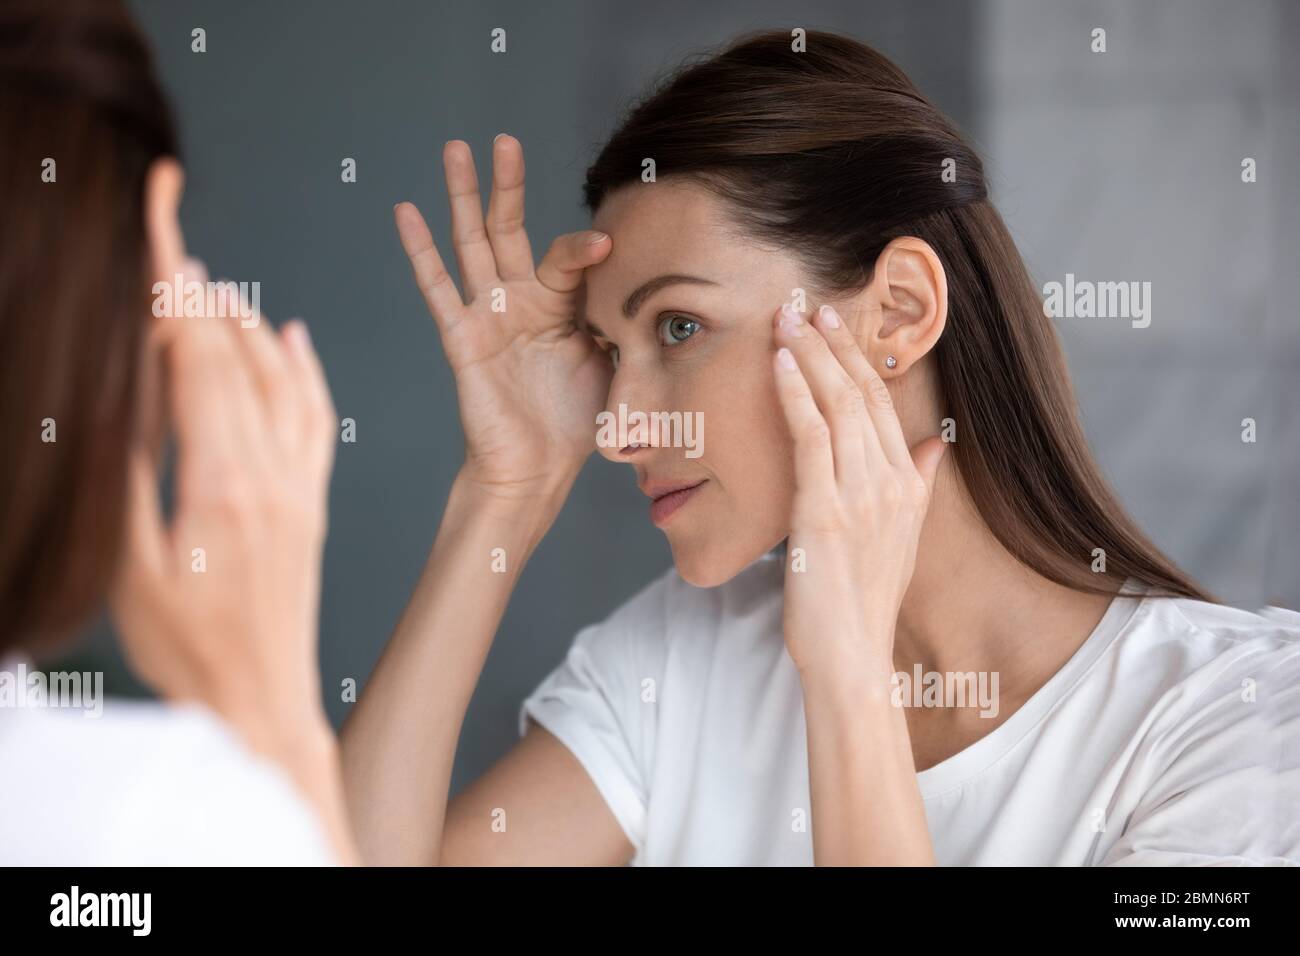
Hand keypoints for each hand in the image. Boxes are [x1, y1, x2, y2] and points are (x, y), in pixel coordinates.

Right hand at [110, 258, 337, 755]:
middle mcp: (271, 475)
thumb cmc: (188, 651)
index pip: (196, 362)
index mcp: (221, 484)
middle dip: (201, 293)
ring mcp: (299, 488)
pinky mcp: (311, 505)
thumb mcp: (132, 569)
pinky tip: (293, 339)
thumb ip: (130, 480)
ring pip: (282, 382)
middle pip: (236, 360)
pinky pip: (317, 421)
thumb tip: (121, 400)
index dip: (175, 293)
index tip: (159, 237)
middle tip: (172, 241)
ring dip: (247, 324)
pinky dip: (305, 372)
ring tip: (214, 284)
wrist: (260, 702)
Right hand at [395, 135, 612, 506]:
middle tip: (503, 139)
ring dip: (462, 197)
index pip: (569, 258)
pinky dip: (420, 251)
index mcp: (560, 305)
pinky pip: (438, 289)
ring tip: (455, 149)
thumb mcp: (613, 362)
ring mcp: (488, 315)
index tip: (611, 244)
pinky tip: (406, 211)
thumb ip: (620, 320)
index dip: (586, 249)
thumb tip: (652, 287)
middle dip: (506, 184)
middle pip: (509, 229)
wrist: (538, 469)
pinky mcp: (463, 338)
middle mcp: (520, 301)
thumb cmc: (575, 421)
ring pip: (472, 244)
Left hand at [771, 302, 946, 679]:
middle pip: (860, 393)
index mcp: (907, 484)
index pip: (881, 403)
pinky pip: (810, 437)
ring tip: (785, 318)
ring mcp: (859, 494)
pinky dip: (795, 393)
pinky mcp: (824, 510)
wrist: (852, 656)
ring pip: (836, 405)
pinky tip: (779, 363)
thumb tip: (933, 446)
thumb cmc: (865, 601)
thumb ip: (920, 486)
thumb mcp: (903, 538)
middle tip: (804, 303)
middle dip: (831, 344)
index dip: (855, 358)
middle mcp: (890, 481)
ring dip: (808, 355)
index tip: (832, 324)